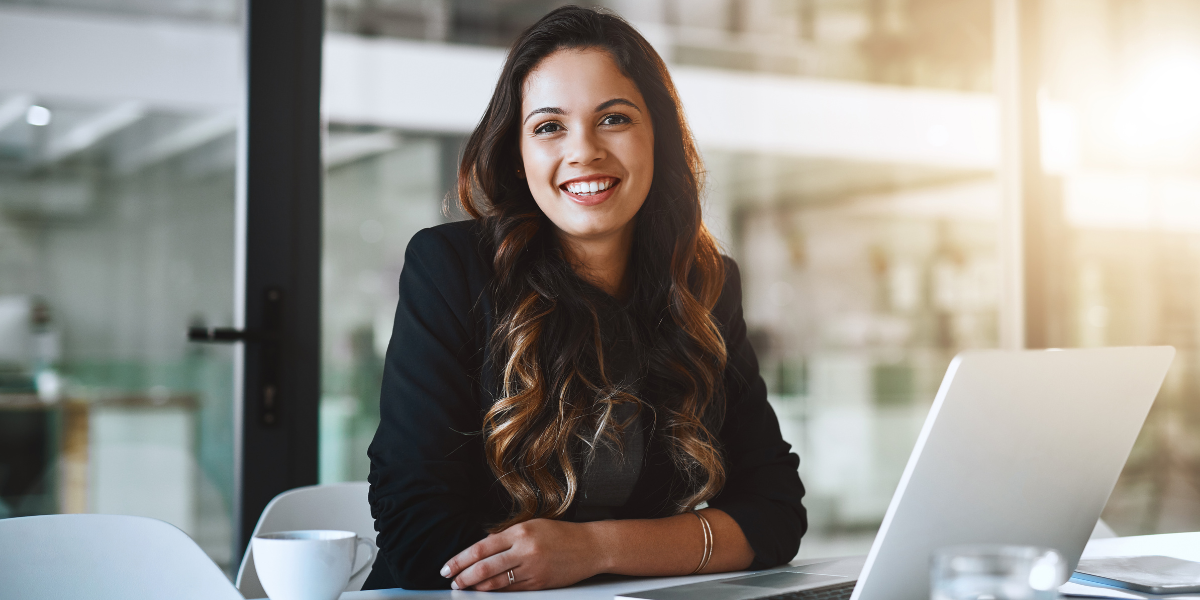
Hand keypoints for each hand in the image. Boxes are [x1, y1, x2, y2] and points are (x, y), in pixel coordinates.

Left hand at [440, 518, 605, 590]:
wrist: (591, 547)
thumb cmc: (562, 534)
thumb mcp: (533, 525)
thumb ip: (507, 536)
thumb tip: (483, 547)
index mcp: (520, 531)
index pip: (482, 548)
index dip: (461, 559)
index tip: (448, 566)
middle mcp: (525, 550)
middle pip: (485, 567)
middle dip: (464, 576)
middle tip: (453, 581)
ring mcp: (532, 569)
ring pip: (496, 583)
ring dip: (477, 587)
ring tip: (465, 588)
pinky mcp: (540, 584)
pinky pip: (512, 590)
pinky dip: (496, 592)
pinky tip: (486, 592)